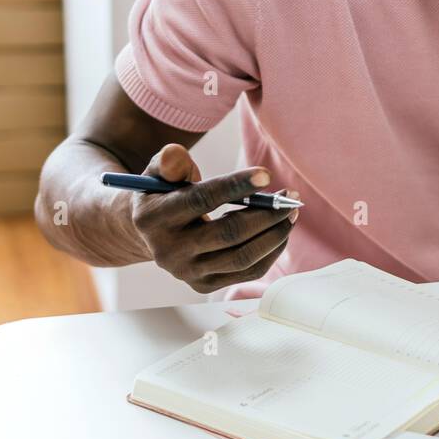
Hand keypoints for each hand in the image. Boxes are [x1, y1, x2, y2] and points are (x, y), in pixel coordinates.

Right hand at [128, 143, 298, 293]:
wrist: (147, 235)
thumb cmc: (162, 195)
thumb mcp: (158, 173)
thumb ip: (169, 162)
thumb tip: (175, 153)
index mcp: (155, 218)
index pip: (201, 200)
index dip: (235, 186)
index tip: (267, 175)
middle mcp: (169, 251)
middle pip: (229, 234)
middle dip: (267, 214)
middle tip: (291, 197)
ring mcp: (187, 272)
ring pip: (243, 257)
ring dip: (275, 234)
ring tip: (290, 213)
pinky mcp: (204, 285)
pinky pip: (248, 271)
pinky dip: (271, 251)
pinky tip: (280, 232)